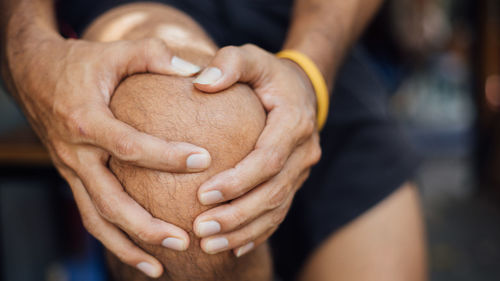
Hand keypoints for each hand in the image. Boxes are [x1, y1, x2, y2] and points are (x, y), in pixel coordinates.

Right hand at [7, 35, 210, 276]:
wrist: (33, 73)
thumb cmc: (80, 62)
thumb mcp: (116, 51)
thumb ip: (154, 55)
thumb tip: (199, 72)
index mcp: (86, 120)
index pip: (130, 146)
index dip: (166, 156)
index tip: (204, 159)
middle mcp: (76, 153)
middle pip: (110, 201)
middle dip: (147, 227)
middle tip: (184, 241)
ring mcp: (71, 170)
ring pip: (97, 220)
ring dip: (128, 247)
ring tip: (161, 268)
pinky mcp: (73, 178)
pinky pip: (91, 215)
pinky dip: (114, 239)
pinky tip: (139, 253)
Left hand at [192, 44, 321, 255]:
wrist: (302, 90)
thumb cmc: (269, 74)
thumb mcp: (252, 57)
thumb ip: (230, 62)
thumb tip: (201, 82)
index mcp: (293, 122)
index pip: (267, 159)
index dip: (238, 181)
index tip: (202, 195)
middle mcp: (303, 151)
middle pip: (272, 192)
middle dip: (237, 215)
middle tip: (200, 230)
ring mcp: (301, 170)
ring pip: (276, 208)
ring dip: (243, 230)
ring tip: (209, 245)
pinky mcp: (295, 181)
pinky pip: (279, 212)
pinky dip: (258, 232)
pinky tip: (234, 248)